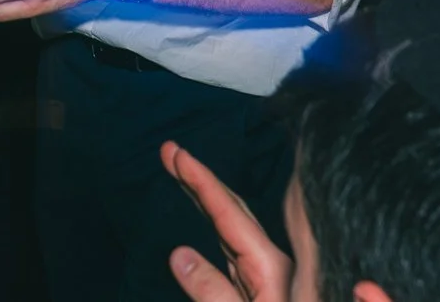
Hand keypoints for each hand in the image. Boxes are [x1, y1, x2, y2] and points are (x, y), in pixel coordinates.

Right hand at [162, 141, 290, 301]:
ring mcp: (264, 270)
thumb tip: (178, 254)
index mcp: (270, 266)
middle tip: (169, 151)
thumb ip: (212, 291)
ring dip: (203, 192)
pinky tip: (205, 208)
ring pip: (230, 222)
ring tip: (179, 169)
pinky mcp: (259, 282)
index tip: (177, 153)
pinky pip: (231, 240)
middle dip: (199, 177)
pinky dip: (212, 216)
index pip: (229, 212)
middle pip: (230, 208)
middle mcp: (269, 261)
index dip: (201, 180)